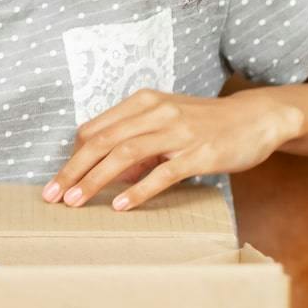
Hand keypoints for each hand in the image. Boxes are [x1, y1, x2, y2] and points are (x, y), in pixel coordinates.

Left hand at [43, 88, 302, 211]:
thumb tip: (108, 173)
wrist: (256, 118)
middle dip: (73, 170)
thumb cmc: (206, 123)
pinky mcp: (198, 153)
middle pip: (102, 141)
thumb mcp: (166, 122)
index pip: (95, 129)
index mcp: (143, 103)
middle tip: (52, 196)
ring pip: (125, 154)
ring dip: (95, 179)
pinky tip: (121, 205)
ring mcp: (177, 132)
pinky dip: (139, 189)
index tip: (57, 181)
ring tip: (75, 202)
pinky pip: (163, 172)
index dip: (72, 156)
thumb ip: (136, 141)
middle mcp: (156, 113)